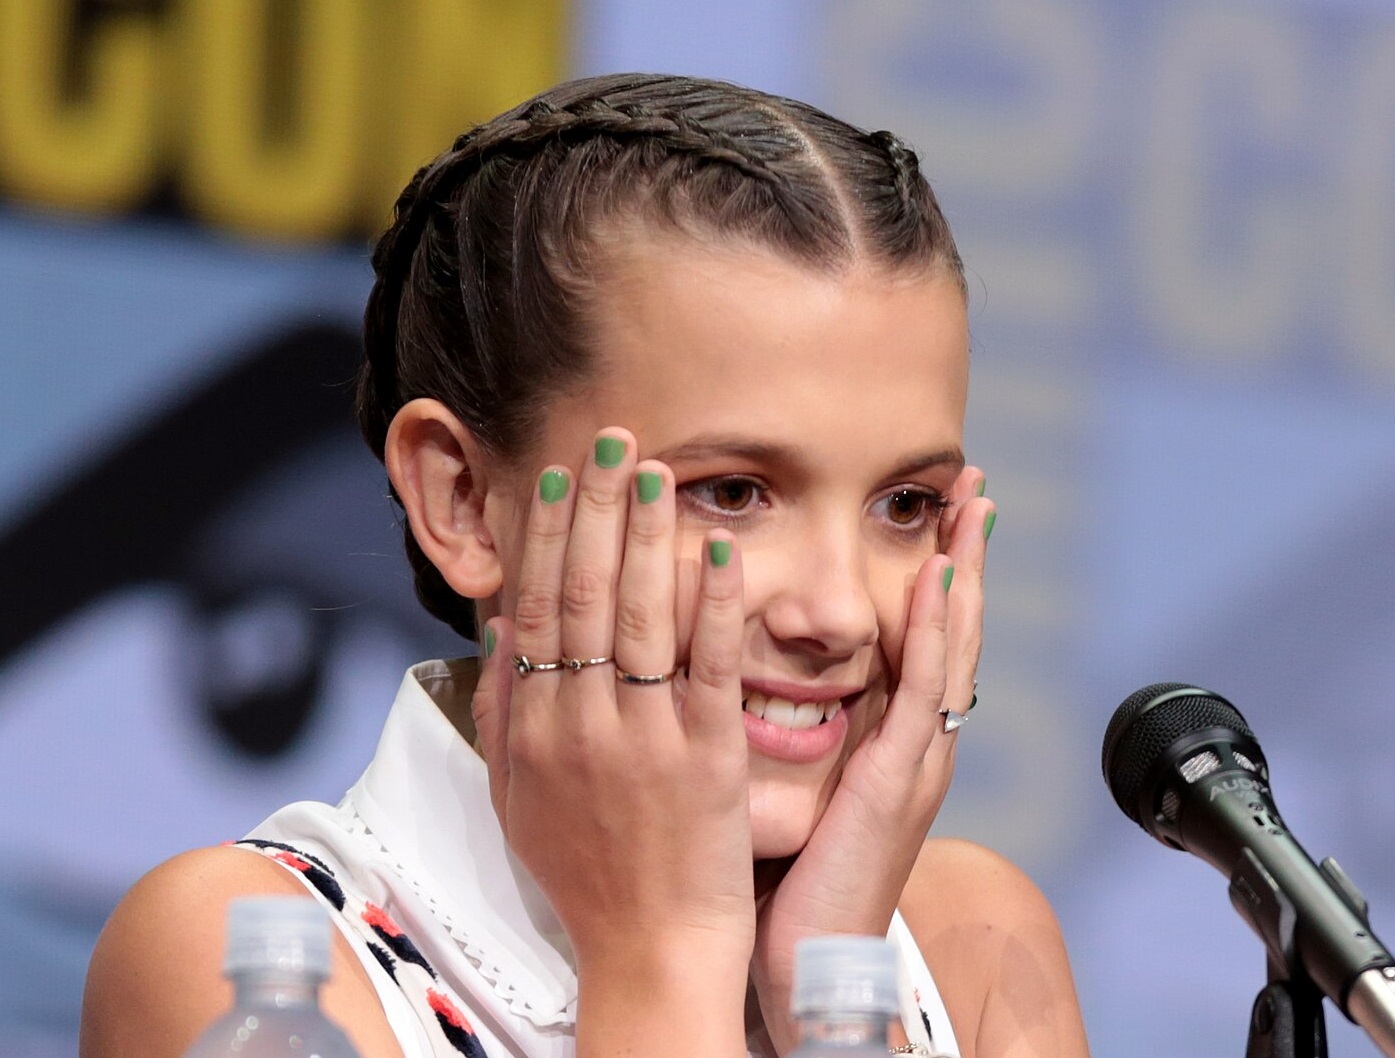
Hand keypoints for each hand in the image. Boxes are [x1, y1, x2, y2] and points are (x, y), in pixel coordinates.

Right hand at [467, 429, 754, 1056]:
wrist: (648, 948)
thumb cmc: (585, 874)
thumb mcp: (517, 797)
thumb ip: (503, 714)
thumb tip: (502, 629)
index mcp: (534, 727)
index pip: (537, 606)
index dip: (547, 533)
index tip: (558, 474)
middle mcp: (580, 722)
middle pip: (583, 592)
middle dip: (597, 507)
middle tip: (611, 438)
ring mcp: (644, 737)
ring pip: (639, 614)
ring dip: (646, 533)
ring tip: (655, 468)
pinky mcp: (707, 757)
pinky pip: (709, 664)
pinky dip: (712, 602)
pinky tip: (718, 547)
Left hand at [750, 466, 994, 1050]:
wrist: (806, 959)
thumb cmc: (786, 874)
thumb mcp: (793, 779)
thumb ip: (786, 720)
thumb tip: (737, 662)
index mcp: (887, 739)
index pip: (917, 637)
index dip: (931, 571)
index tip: (929, 506)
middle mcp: (914, 740)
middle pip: (948, 628)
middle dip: (962, 553)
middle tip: (970, 481)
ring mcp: (915, 759)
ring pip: (949, 647)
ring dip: (963, 571)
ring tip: (970, 503)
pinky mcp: (896, 782)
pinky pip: (921, 692)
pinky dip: (935, 634)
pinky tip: (938, 580)